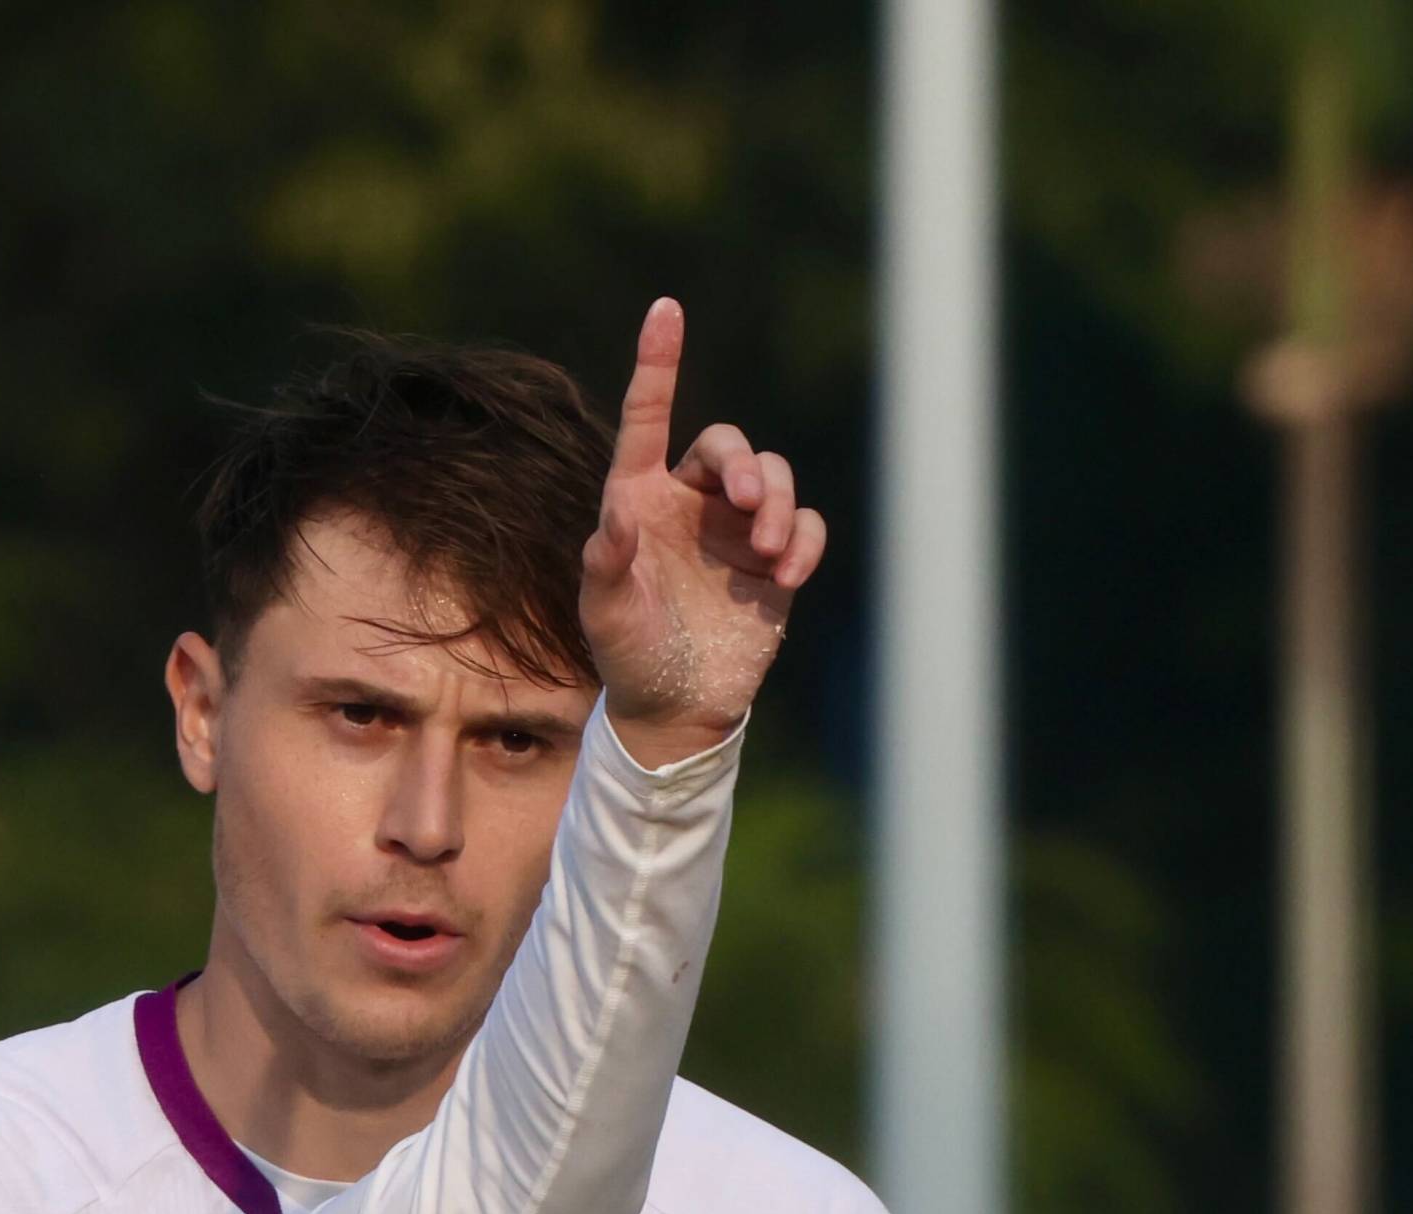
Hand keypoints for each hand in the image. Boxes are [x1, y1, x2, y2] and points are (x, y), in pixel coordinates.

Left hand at [578, 300, 825, 765]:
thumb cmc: (626, 654)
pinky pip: (806, 526)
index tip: (666, 309)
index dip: (659, 364)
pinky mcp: (776, 560)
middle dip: (745, 466)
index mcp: (640, 499)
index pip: (649, 420)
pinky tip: (787, 574)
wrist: (673, 706)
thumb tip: (615, 514)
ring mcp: (737, 529)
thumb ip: (606, 562)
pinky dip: (804, 540)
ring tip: (770, 551)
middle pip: (729, 446)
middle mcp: (691, 502)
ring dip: (780, 503)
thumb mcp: (605, 612)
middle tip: (748, 503)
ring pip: (775, 478)